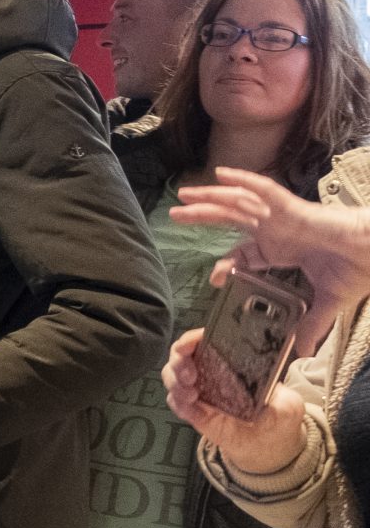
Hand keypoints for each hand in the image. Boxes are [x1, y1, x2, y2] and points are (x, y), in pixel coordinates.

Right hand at [160, 327, 309, 476]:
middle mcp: (211, 372)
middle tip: (190, 374)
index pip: (205, 341)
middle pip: (180, 356)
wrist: (272, 445)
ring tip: (192, 393)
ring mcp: (200, 392)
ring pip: (172, 376)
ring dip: (175, 381)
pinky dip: (178, 402)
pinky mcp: (195, 413)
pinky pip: (176, 403)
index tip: (192, 343)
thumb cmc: (279, 416)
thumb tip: (267, 386)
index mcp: (231, 361)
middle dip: (179, 360)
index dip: (193, 339)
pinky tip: (190, 407)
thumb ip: (280, 394)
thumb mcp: (288, 403)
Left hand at [173, 167, 369, 344]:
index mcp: (285, 248)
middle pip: (232, 220)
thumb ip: (312, 325)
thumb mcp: (328, 302)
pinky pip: (265, 190)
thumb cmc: (359, 269)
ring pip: (240, 203)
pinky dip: (244, 180)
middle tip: (175, 215)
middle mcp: (279, 229)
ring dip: (211, 197)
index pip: (245, 253)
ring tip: (184, 194)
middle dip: (203, 217)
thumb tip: (303, 353)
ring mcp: (284, 217)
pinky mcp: (294, 208)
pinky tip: (222, 174)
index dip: (226, 262)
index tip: (213, 277)